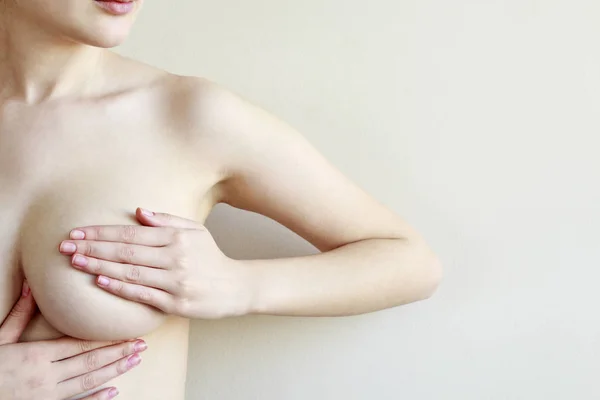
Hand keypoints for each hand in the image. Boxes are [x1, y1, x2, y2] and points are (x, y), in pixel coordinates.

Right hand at [0, 281, 146, 399]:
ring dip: (114, 371)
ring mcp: (47, 396)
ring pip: (87, 382)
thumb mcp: (0, 338)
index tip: (126, 332)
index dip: (104, 339)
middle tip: (141, 344)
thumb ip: (20, 315)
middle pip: (89, 362)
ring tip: (134, 361)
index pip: (79, 345)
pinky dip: (96, 399)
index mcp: (36, 355)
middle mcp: (46, 376)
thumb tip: (32, 286)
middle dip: (118, 353)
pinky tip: (114, 392)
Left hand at [59, 208, 252, 318]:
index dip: (101, 233)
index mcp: (177, 238)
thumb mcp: (196, 232)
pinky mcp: (176, 302)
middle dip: (92, 248)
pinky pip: (142, 294)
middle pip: (126, 251)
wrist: (236, 287)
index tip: (77, 232)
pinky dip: (120, 288)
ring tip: (76, 262)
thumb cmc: (211, 258)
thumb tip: (138, 211)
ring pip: (130, 272)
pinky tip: (101, 282)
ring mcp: (176, 281)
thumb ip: (167, 220)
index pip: (131, 233)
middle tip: (65, 246)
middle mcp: (176, 258)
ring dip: (99, 267)